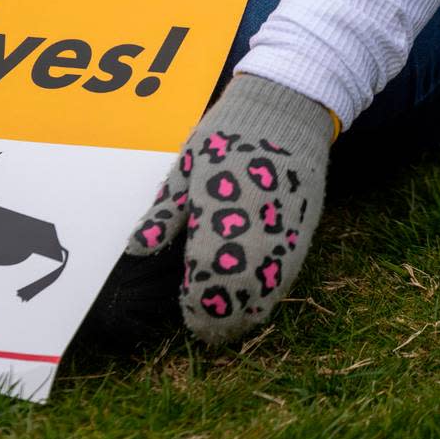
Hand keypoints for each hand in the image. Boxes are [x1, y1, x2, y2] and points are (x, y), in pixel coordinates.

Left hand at [128, 73, 333, 343]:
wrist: (284, 109)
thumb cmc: (225, 135)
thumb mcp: (186, 166)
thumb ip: (164, 213)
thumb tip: (136, 247)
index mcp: (218, 207)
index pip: (207, 273)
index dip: (198, 302)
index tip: (187, 312)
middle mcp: (254, 225)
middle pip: (239, 291)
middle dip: (221, 317)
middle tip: (202, 329)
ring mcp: (283, 230)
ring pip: (268, 289)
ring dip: (246, 312)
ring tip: (226, 324)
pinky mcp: (303, 230)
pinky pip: (288, 274)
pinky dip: (270, 294)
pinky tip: (254, 301)